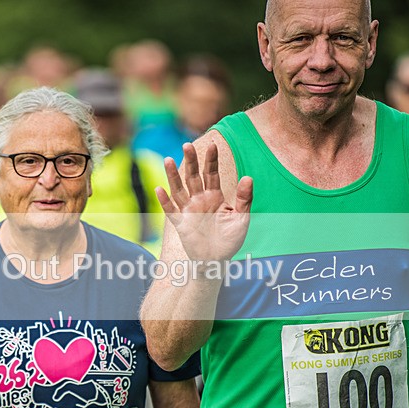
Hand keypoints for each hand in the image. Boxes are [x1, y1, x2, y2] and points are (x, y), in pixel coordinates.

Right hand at [156, 142, 252, 261]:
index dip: (211, 160)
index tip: (213, 145)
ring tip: (167, 159)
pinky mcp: (181, 224)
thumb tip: (248, 177)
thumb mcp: (242, 218)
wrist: (217, 261)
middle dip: (190, 161)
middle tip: (186, 145)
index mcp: (215, 196)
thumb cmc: (230, 240)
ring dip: (173, 176)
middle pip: (193, 177)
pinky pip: (171, 211)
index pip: (212, 174)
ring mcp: (189, 211)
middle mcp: (200, 200)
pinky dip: (165, 201)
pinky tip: (160, 190)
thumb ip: (245, 199)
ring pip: (179, 190)